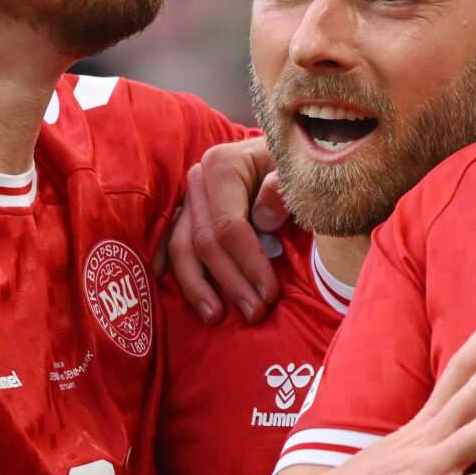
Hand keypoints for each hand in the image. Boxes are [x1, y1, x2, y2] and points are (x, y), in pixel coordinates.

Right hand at [166, 137, 287, 323]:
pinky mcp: (188, 213)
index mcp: (222, 166)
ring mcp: (189, 198)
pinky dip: (178, 271)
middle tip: (254, 314)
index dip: (248, 264)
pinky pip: (176, 246)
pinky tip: (179, 295)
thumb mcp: (299, 173)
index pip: (229, 226)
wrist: (286, 156)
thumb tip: (263, 219)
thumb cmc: (297, 166)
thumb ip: (284, 189)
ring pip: (183, 248)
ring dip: (198, 287)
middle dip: (229, 283)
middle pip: (205, 242)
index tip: (270, 295)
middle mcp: (198, 179)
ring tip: (216, 318)